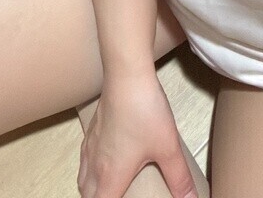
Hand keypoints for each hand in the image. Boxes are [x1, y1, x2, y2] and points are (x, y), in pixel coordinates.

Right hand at [77, 71, 198, 197]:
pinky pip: (84, 157)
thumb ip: (179, 178)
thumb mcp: (168, 148)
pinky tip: (104, 158)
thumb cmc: (145, 112)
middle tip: (117, 196)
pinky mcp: (92, 128)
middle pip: (87, 195)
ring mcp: (91, 144)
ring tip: (107, 187)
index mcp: (111, 176)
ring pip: (82, 177)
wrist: (127, 76)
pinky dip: (89, 167)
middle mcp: (95, 164)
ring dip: (91, 187)